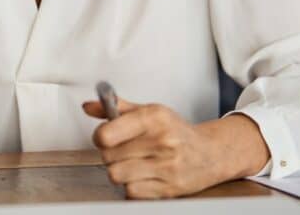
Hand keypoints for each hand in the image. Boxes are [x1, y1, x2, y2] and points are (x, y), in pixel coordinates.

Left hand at [82, 96, 239, 198]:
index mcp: (153, 117)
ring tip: (132, 164)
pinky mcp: (169, 189)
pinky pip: (132, 192)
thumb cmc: (175, 131)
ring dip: (120, 171)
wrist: (210, 153)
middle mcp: (161, 141)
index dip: (100, 137)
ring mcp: (167, 166)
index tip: (105, 137)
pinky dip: (133, 186)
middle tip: (123, 151)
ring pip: (117, 175)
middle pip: (108, 156)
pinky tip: (143, 176)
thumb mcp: (149, 111)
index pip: (107, 134)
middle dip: (110, 154)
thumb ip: (116, 107)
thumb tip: (89, 106)